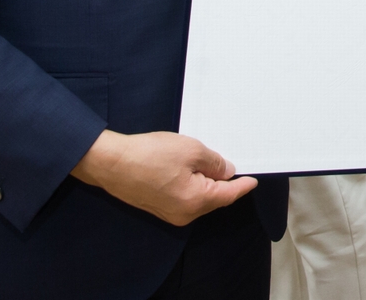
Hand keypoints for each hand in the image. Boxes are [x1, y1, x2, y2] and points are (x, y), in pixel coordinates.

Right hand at [70, 130, 256, 226]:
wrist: (112, 163)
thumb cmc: (151, 155)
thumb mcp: (191, 150)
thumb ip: (214, 162)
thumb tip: (227, 171)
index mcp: (197, 202)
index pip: (228, 195)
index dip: (242, 186)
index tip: (253, 181)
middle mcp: (185, 214)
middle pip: (213, 198)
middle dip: (222, 182)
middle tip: (228, 162)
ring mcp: (170, 214)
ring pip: (198, 198)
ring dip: (205, 182)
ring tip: (206, 162)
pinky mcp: (157, 208)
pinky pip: (184, 197)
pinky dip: (191, 185)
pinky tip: (188, 170)